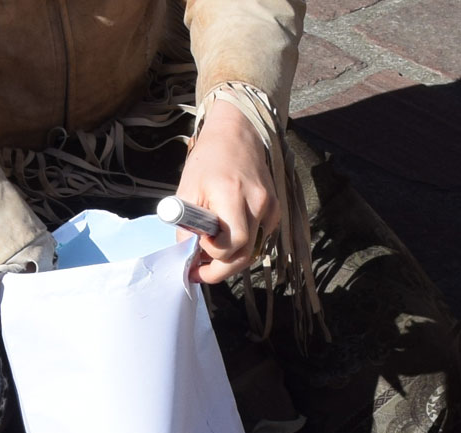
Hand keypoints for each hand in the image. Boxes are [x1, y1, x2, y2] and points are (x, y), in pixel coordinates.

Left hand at [176, 106, 277, 283]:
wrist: (237, 134)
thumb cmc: (208, 160)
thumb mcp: (187, 190)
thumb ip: (186, 225)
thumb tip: (187, 254)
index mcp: (232, 195)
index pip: (231, 244)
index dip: (212, 255)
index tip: (195, 253)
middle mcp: (257, 203)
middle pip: (245, 255)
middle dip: (221, 270)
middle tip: (200, 271)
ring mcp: (270, 207)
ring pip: (254, 251)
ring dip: (231, 258)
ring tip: (210, 252)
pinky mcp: (275, 209)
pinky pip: (260, 239)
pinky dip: (243, 244)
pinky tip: (227, 234)